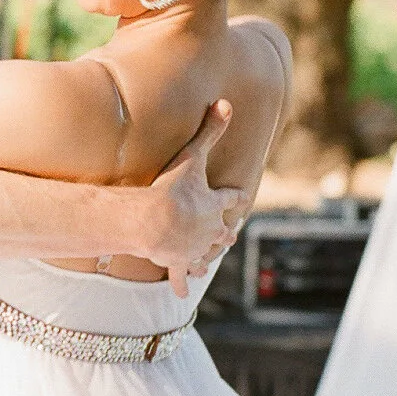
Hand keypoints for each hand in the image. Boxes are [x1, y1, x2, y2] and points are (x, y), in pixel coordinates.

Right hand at [137, 101, 251, 297]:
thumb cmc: (172, 188)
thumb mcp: (192, 156)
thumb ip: (209, 130)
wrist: (155, 221)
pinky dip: (181, 282)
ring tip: (209, 259)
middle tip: (229, 234)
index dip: (234, 195)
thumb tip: (226, 102)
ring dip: (207, 255)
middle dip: (225, 232)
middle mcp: (209, 230)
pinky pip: (179, 276)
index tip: (241, 195)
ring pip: (205, 254)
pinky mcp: (176, 262)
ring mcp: (193, 248)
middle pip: (222, 232)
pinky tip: (182, 293)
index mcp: (215, 204)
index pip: (229, 197)